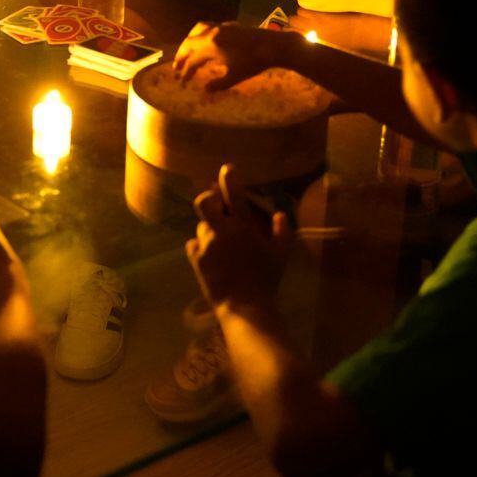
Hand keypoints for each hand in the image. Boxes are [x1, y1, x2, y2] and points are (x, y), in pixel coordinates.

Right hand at [175, 21, 300, 89]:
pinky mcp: (229, 26)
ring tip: (187, 50)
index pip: (193, 60)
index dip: (186, 72)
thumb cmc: (253, 63)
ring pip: (197, 30)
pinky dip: (201, 34)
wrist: (273, 45)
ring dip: (189, 41)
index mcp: (211, 47)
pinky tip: (206, 41)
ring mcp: (220, 27)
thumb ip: (218, 83)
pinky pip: (208, 27)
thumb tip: (205, 90)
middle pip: (189, 42)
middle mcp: (211, 34)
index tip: (182, 82)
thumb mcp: (235, 76)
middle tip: (176, 67)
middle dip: (181, 55)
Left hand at [187, 163, 292, 311]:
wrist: (246, 307)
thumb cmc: (267, 280)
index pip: (234, 194)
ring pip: (201, 226)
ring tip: (220, 243)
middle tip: (216, 207)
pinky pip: (194, 245)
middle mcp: (222, 231)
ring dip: (210, 230)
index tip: (227, 169)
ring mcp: (207, 244)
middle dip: (208, 199)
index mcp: (244, 227)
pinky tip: (210, 256)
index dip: (229, 177)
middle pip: (204, 202)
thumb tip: (279, 213)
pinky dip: (201, 247)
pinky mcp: (196, 259)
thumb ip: (282, 231)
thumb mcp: (281, 255)